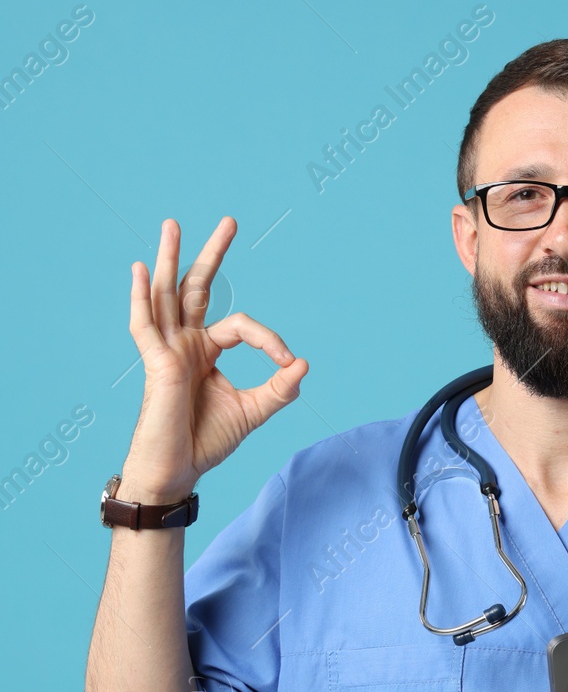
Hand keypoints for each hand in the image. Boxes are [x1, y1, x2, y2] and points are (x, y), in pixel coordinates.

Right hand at [122, 217, 307, 502]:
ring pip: (167, 294)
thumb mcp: (253, 411)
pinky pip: (144, 325)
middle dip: (213, 254)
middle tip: (230, 220)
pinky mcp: (155, 364)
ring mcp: (167, 351)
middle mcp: (185, 344)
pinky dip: (141, 296)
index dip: (269, 340)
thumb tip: (303, 362)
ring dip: (169, 258)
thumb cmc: (206, 441)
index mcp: (206, 352)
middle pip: (196, 288)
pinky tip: (141, 268)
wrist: (177, 471)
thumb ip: (280, 388)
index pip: (240, 325)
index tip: (288, 362)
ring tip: (173, 223)